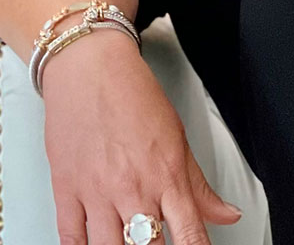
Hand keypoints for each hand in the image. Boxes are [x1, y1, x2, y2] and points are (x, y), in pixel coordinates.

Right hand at [40, 31, 243, 244]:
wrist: (88, 66)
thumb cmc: (131, 94)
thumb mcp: (178, 138)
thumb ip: (200, 186)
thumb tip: (227, 215)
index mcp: (166, 176)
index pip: (190, 235)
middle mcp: (133, 188)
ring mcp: (97, 191)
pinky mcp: (66, 188)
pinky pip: (70, 237)